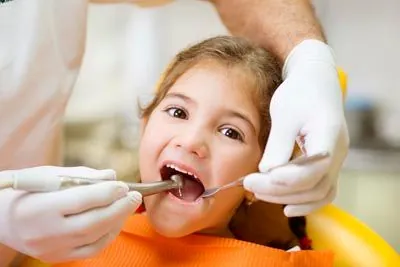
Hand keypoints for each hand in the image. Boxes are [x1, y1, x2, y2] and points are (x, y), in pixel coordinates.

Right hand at [0, 166, 141, 262]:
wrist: (4, 219)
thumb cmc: (29, 191)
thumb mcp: (50, 175)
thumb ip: (82, 175)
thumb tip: (112, 176)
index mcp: (39, 207)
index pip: (80, 201)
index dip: (106, 193)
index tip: (123, 185)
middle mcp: (44, 232)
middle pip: (91, 223)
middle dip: (118, 209)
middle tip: (134, 196)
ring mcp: (51, 249)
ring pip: (93, 238)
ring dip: (117, 221)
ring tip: (128, 206)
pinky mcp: (57, 258)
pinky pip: (90, 250)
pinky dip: (108, 235)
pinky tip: (116, 221)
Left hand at [243, 40, 348, 216]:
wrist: (316, 80)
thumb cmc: (299, 92)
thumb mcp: (284, 114)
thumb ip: (278, 145)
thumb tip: (267, 173)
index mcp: (329, 135)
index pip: (311, 170)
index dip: (283, 181)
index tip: (254, 179)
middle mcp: (338, 152)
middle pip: (314, 186)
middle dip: (279, 191)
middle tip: (249, 186)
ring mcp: (336, 159)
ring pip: (319, 192)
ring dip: (289, 198)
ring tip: (260, 193)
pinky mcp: (327, 163)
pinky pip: (322, 190)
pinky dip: (305, 201)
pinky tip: (285, 207)